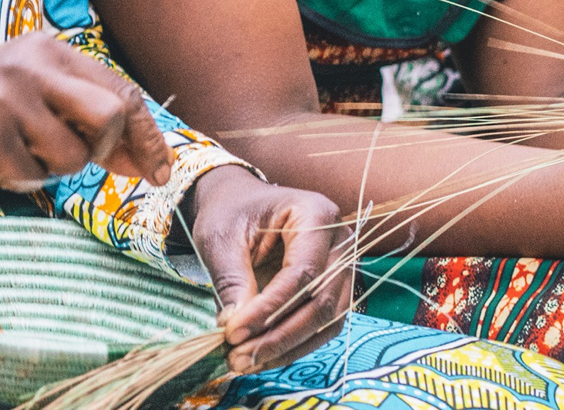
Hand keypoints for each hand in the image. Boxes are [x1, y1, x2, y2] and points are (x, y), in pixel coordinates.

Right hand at [0, 32, 174, 191]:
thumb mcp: (34, 94)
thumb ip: (86, 118)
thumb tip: (149, 162)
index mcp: (49, 48)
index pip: (121, 90)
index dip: (147, 135)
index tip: (161, 172)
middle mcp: (31, 64)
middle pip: (110, 116)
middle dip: (104, 148)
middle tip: (74, 155)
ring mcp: (6, 96)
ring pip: (74, 156)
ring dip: (54, 169)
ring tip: (20, 151)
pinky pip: (32, 176)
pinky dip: (20, 178)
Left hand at [188, 166, 348, 373]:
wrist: (236, 203)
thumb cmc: (230, 211)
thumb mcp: (221, 237)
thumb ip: (231, 279)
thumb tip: (236, 328)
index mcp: (316, 214)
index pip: (301, 273)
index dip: (269, 309)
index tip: (234, 333)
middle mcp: (340, 243)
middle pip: (320, 302)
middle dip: (279, 336)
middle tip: (239, 356)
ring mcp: (342, 269)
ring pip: (325, 322)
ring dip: (287, 348)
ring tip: (246, 361)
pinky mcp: (333, 292)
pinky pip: (320, 327)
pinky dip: (292, 345)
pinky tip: (262, 356)